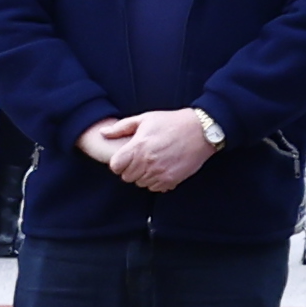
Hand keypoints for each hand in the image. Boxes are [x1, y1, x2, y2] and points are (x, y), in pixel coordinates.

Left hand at [93, 107, 221, 191]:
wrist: (202, 130)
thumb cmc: (172, 122)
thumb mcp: (146, 119)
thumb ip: (122, 127)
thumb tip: (103, 133)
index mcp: (137, 147)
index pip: (116, 167)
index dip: (120, 163)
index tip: (128, 157)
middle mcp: (146, 162)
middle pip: (127, 177)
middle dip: (132, 169)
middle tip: (143, 159)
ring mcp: (159, 172)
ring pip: (140, 183)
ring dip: (144, 176)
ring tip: (155, 162)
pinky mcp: (170, 180)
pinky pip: (155, 188)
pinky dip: (157, 181)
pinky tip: (164, 168)